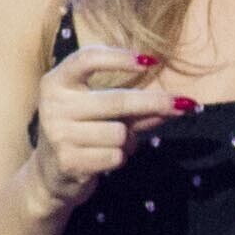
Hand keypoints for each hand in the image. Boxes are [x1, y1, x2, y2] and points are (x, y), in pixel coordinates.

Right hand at [17, 38, 176, 211]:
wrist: (50, 175)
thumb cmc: (82, 133)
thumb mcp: (104, 113)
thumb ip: (136, 106)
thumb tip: (179, 103)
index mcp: (56, 82)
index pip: (88, 59)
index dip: (120, 58)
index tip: (151, 61)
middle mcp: (53, 105)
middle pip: (118, 100)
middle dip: (155, 103)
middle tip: (184, 104)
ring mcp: (58, 134)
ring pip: (120, 133)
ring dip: (128, 141)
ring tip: (111, 144)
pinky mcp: (68, 161)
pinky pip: (115, 156)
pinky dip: (118, 158)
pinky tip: (102, 159)